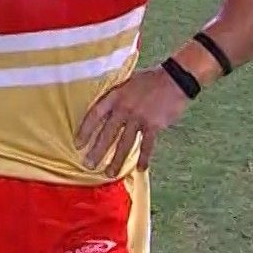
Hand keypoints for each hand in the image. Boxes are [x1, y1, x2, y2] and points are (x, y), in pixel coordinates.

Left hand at [76, 67, 192, 175]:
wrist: (174, 79)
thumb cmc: (149, 80)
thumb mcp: (127, 82)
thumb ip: (115, 96)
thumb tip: (103, 111)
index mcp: (115, 96)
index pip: (95, 115)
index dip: (85, 130)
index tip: (78, 144)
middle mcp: (124, 108)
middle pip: (107, 134)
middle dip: (97, 151)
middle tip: (89, 165)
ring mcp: (139, 118)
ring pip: (125, 143)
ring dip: (117, 160)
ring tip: (109, 174)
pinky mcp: (154, 125)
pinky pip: (146, 145)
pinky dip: (143, 158)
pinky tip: (140, 169)